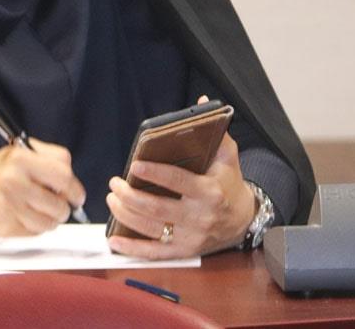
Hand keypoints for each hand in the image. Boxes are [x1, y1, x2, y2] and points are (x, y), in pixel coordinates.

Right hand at [0, 138, 86, 238]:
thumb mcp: (15, 155)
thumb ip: (45, 161)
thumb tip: (71, 180)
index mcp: (20, 157)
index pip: (63, 170)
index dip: (74, 184)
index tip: (75, 194)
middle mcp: (15, 179)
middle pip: (61, 198)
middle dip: (67, 205)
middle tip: (64, 206)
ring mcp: (11, 204)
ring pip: (52, 219)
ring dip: (51, 220)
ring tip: (39, 212)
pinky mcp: (7, 225)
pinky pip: (37, 231)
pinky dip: (36, 228)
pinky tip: (25, 218)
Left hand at [105, 130, 255, 259]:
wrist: (242, 219)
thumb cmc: (228, 182)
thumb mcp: (227, 156)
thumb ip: (215, 130)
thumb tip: (203, 102)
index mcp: (210, 192)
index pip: (178, 181)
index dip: (155, 173)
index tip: (134, 165)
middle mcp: (200, 217)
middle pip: (157, 208)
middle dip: (130, 195)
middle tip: (115, 182)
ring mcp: (191, 238)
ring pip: (150, 229)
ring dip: (125, 214)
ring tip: (112, 198)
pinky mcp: (183, 251)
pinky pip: (153, 253)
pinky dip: (131, 249)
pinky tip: (114, 239)